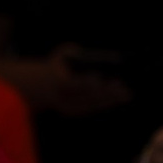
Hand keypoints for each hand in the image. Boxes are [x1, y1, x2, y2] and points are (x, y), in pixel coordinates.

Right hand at [5, 45, 133, 115]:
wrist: (36, 86)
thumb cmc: (55, 66)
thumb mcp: (61, 55)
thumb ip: (71, 51)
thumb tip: (86, 54)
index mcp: (55, 82)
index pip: (73, 83)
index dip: (88, 81)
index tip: (102, 78)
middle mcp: (60, 97)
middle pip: (85, 95)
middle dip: (105, 91)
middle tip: (122, 86)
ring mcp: (66, 106)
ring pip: (90, 105)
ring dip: (109, 100)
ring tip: (126, 94)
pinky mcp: (72, 111)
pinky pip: (91, 108)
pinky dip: (104, 104)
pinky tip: (117, 99)